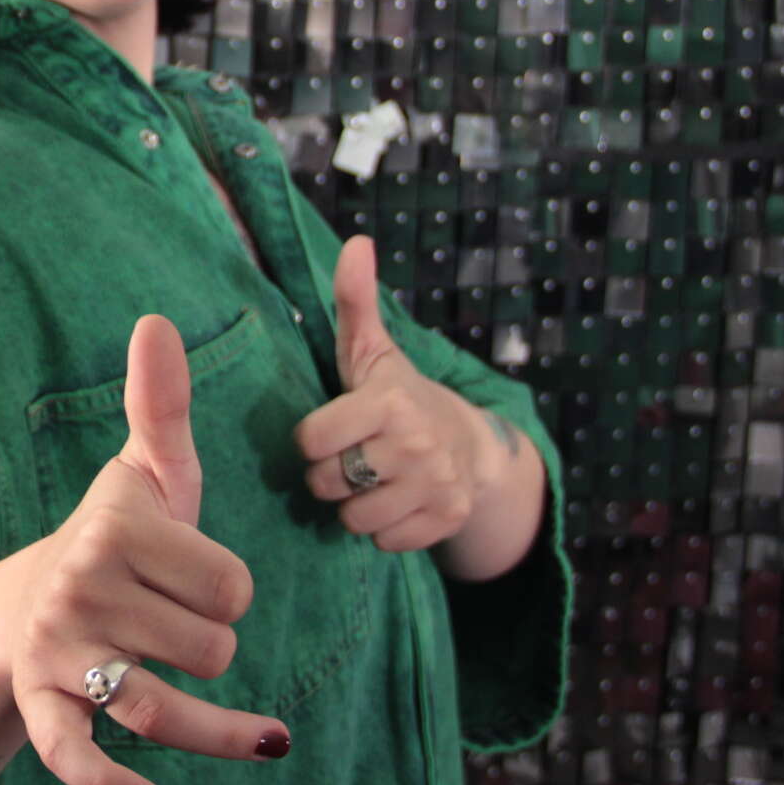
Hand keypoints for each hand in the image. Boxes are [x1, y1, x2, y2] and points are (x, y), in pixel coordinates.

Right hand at [6, 315, 288, 784]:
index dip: (228, 590)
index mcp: (116, 526)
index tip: (191, 577)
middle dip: (210, 650)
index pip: (235, 586)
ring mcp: (59, 649)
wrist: (23, 606)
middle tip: (172, 631)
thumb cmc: (115, 541)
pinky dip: (115, 784)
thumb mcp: (146, 475)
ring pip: (169, 708)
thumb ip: (161, 405)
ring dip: (213, 730)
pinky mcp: (43, 706)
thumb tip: (157, 319)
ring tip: (241, 732)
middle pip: (213, 649)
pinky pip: (79, 754)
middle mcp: (80, 584)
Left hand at [294, 237, 490, 552]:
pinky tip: (393, 503)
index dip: (311, 439)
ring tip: (370, 481)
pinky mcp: (447, 519)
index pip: (312, 439)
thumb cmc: (400, 394)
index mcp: (388, 402)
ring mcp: (436, 485)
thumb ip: (354, 300)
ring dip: (354, 507)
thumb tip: (356, 242)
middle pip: (329, 483)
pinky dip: (384, 530)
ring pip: (355, 520)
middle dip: (330, 475)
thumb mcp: (372, 350)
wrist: (472, 444)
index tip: (328, 429)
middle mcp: (415, 445)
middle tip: (350, 457)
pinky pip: (386, 542)